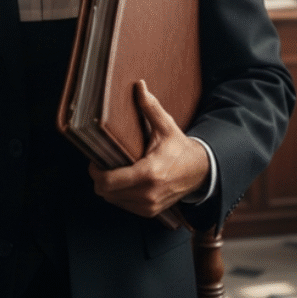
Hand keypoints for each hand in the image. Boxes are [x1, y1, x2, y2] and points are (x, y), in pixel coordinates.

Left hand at [88, 80, 209, 218]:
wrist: (201, 172)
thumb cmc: (180, 149)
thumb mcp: (166, 127)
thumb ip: (150, 107)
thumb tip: (139, 85)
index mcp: (148, 173)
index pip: (108, 182)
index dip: (95, 172)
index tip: (95, 160)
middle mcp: (147, 194)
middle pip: (106, 193)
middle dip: (100, 179)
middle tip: (102, 164)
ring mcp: (149, 206)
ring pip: (113, 201)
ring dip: (109, 188)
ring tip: (114, 172)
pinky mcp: (150, 212)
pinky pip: (124, 206)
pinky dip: (120, 195)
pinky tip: (124, 182)